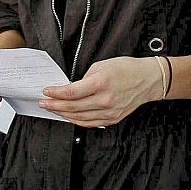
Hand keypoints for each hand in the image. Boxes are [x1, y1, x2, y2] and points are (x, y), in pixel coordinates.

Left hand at [38, 56, 163, 127]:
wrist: (147, 80)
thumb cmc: (126, 69)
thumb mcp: (101, 65)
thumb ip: (84, 79)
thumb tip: (69, 89)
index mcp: (101, 83)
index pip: (71, 92)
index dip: (55, 93)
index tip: (46, 91)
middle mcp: (105, 100)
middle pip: (72, 107)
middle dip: (54, 105)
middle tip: (43, 102)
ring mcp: (109, 112)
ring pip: (79, 118)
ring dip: (63, 114)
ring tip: (52, 109)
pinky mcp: (112, 119)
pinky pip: (89, 123)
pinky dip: (76, 120)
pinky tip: (68, 116)